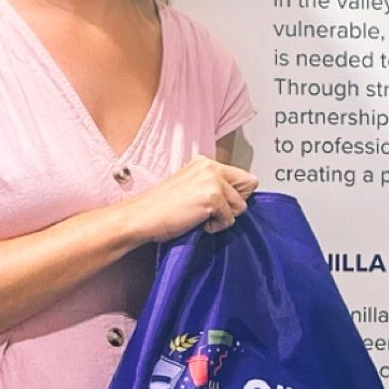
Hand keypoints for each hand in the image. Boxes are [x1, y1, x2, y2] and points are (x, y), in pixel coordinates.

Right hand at [123, 155, 257, 243]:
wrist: (139, 217)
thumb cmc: (159, 207)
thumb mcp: (190, 186)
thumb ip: (211, 185)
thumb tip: (236, 197)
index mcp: (204, 162)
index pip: (243, 176)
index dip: (236, 194)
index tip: (219, 203)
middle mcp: (211, 166)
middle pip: (249, 186)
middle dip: (235, 203)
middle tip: (210, 211)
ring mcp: (212, 181)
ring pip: (240, 206)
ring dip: (223, 217)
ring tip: (198, 216)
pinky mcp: (212, 198)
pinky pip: (229, 220)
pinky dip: (215, 227)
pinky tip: (195, 222)